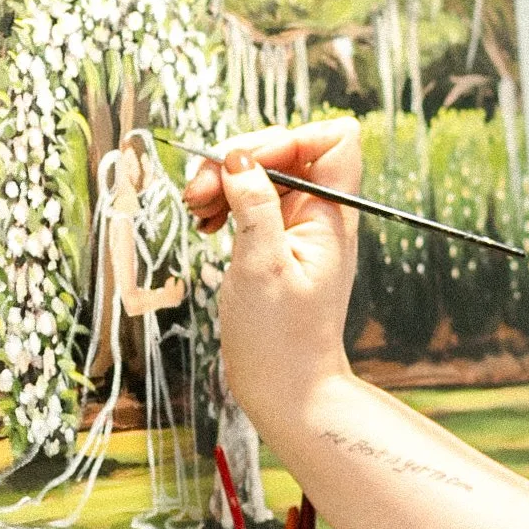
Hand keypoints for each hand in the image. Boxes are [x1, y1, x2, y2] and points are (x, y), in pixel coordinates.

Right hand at [186, 121, 363, 446]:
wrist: (285, 390)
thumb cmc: (280, 339)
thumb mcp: (262, 266)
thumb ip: (253, 205)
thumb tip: (237, 156)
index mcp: (331, 216)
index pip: (333, 141)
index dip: (289, 139)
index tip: (248, 166)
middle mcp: (319, 215)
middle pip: (286, 149)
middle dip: (239, 157)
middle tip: (200, 191)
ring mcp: (297, 227)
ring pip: (262, 172)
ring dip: (224, 178)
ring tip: (195, 207)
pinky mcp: (274, 241)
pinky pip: (250, 199)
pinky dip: (224, 201)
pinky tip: (204, 221)